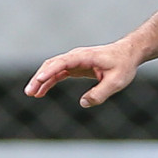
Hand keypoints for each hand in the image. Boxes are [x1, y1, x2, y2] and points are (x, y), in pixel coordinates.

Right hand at [25, 40, 140, 107]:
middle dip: (39, 78)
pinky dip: (48, 81)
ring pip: (52, 69)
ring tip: (31, 94)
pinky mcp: (75, 67)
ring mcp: (74, 61)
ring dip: (41, 80)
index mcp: (84, 57)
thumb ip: (100, 93)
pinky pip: (57, 73)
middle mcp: (76, 56)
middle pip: (52, 64)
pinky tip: (41, 91)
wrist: (128, 54)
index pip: (62, 62)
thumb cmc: (123, 65)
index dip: (50, 71)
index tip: (39, 80)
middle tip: (30, 92)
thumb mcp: (116, 82)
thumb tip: (83, 103)